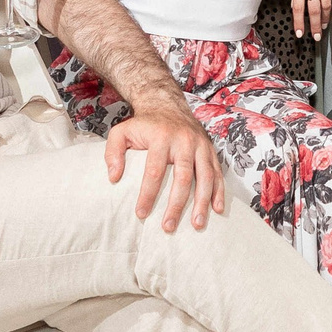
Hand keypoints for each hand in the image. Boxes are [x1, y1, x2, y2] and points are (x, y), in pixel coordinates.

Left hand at [103, 96, 224, 232]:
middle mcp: (185, 141)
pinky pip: (217, 172)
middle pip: (183, 176)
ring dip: (202, 202)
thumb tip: (114, 178)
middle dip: (177, 204)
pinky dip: (218, 191)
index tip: (141, 214)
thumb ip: (112, 153)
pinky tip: (217, 209)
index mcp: (162, 137)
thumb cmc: (143, 124)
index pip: (155, 170)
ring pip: (205, 176)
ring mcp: (200, 145)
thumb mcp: (121, 131)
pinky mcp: (210, 149)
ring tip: (196, 224)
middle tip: (168, 226)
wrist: (168, 105)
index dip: (148, 194)